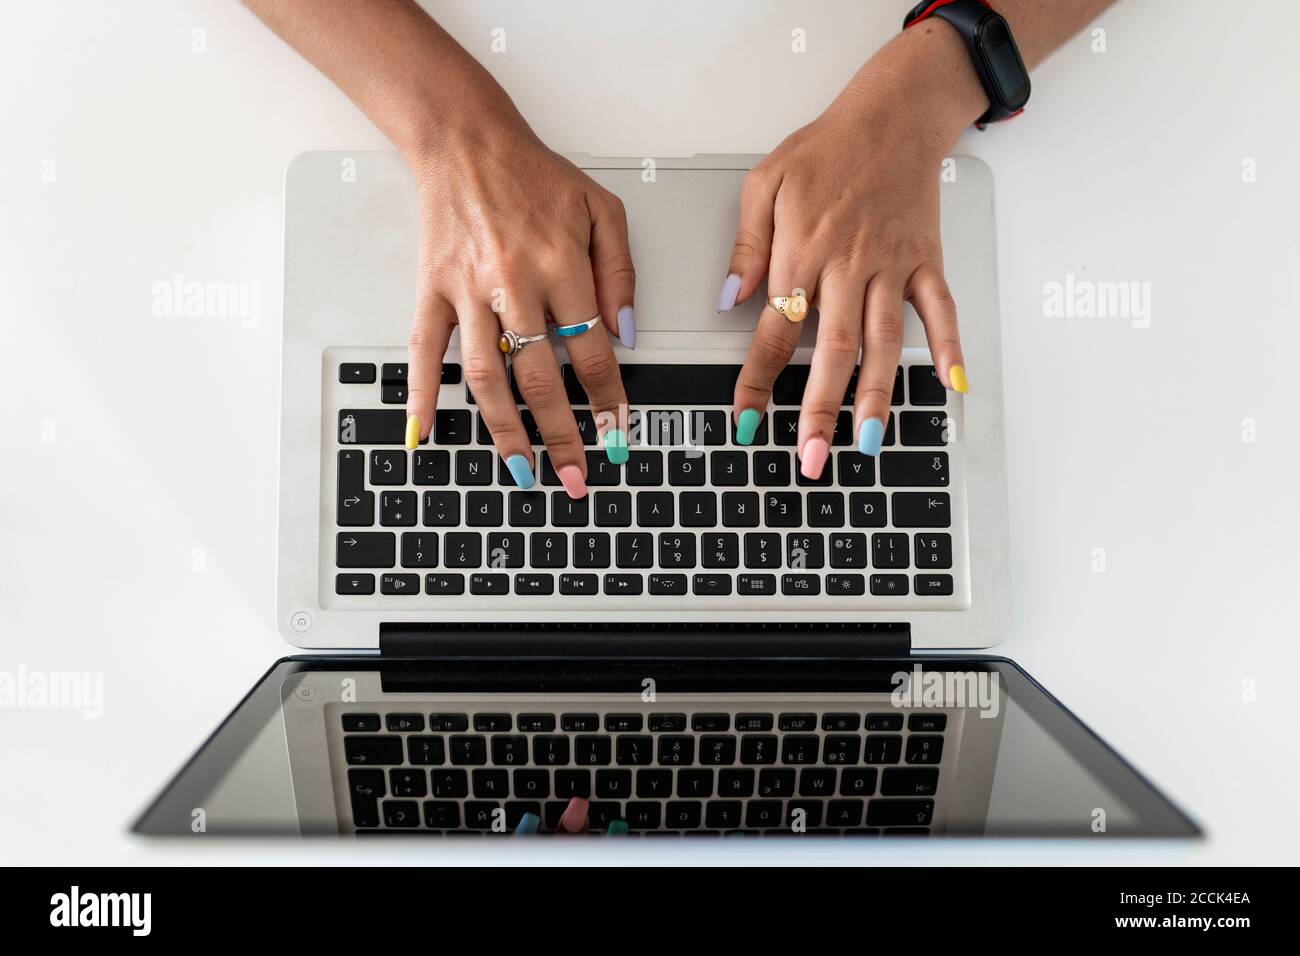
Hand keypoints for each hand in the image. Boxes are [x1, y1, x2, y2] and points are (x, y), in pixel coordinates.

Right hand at [405, 117, 636, 492]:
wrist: (467, 142)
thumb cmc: (536, 175)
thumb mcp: (602, 210)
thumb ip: (620, 273)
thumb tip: (626, 334)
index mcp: (562, 264)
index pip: (591, 351)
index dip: (607, 399)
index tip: (616, 433)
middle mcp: (514, 283)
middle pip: (541, 378)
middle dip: (561, 436)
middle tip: (574, 476)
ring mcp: (467, 290)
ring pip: (486, 375)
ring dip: (504, 430)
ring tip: (519, 470)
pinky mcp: (431, 289)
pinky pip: (424, 349)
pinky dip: (421, 393)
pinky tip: (424, 432)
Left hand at [718, 42, 973, 477]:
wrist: (892, 115)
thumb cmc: (826, 148)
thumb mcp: (765, 182)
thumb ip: (746, 244)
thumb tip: (730, 297)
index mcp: (802, 252)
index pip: (773, 330)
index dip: (757, 380)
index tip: (746, 421)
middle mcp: (848, 266)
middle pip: (831, 349)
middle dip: (819, 408)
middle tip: (811, 457)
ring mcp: (891, 266)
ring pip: (883, 341)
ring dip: (877, 396)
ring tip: (871, 442)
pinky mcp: (925, 260)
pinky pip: (939, 310)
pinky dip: (949, 348)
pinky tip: (951, 386)